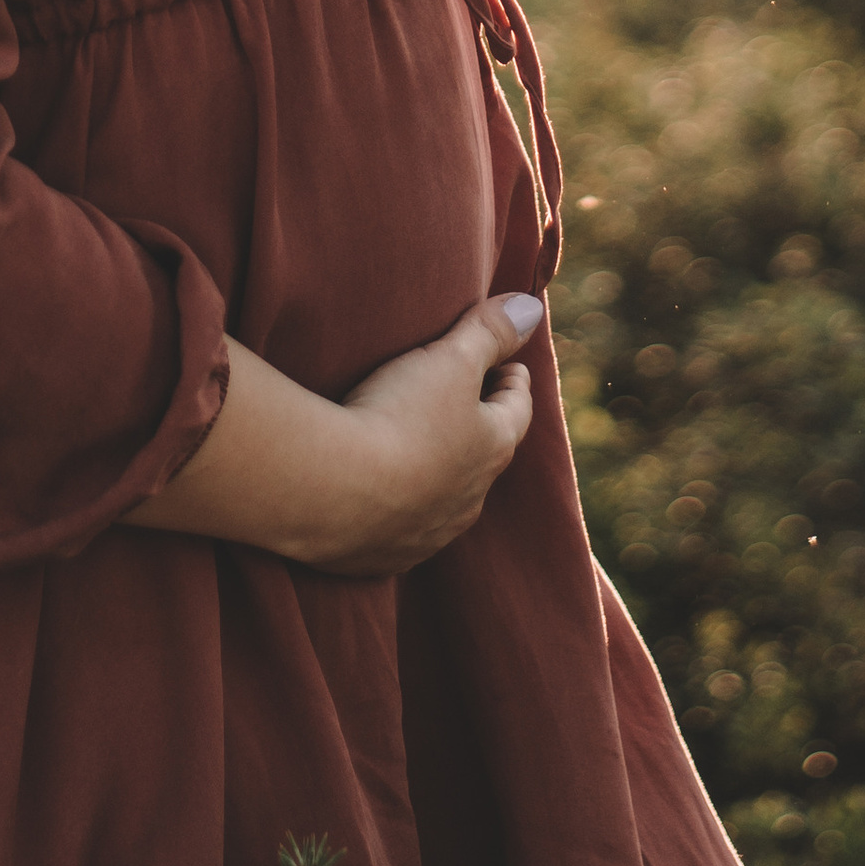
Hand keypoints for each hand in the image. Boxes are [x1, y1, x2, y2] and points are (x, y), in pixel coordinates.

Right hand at [308, 292, 544, 575]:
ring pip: (447, 497)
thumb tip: (530, 309)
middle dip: (478, 427)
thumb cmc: (400, 416)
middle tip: (466, 400)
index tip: (509, 365)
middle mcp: (470, 498)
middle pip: (484, 455)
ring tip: (419, 446)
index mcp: (492, 448)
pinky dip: (400, 508)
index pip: (516, 408)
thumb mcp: (450, 359)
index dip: (513, 381)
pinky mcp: (387, 556)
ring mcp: (430, 533)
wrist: (334, 492)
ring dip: (439, 471)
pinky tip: (381, 495)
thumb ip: (490, 331)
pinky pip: (403, 529)